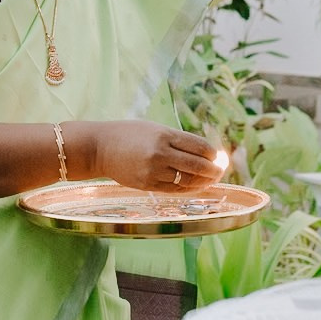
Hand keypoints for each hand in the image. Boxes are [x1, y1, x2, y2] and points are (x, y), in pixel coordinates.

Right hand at [83, 121, 224, 190]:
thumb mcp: (155, 129)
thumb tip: (206, 153)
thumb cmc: (129, 135)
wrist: (99, 148)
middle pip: (197, 165)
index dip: (213, 154)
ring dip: (203, 182)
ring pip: (188, 181)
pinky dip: (188, 189)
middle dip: (214, 170)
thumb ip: (178, 140)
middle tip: (221, 171)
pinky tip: (195, 186)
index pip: (199, 146)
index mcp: (164, 135)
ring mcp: (153, 171)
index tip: (218, 157)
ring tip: (210, 180)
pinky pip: (174, 190)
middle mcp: (160, 153)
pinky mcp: (147, 185)